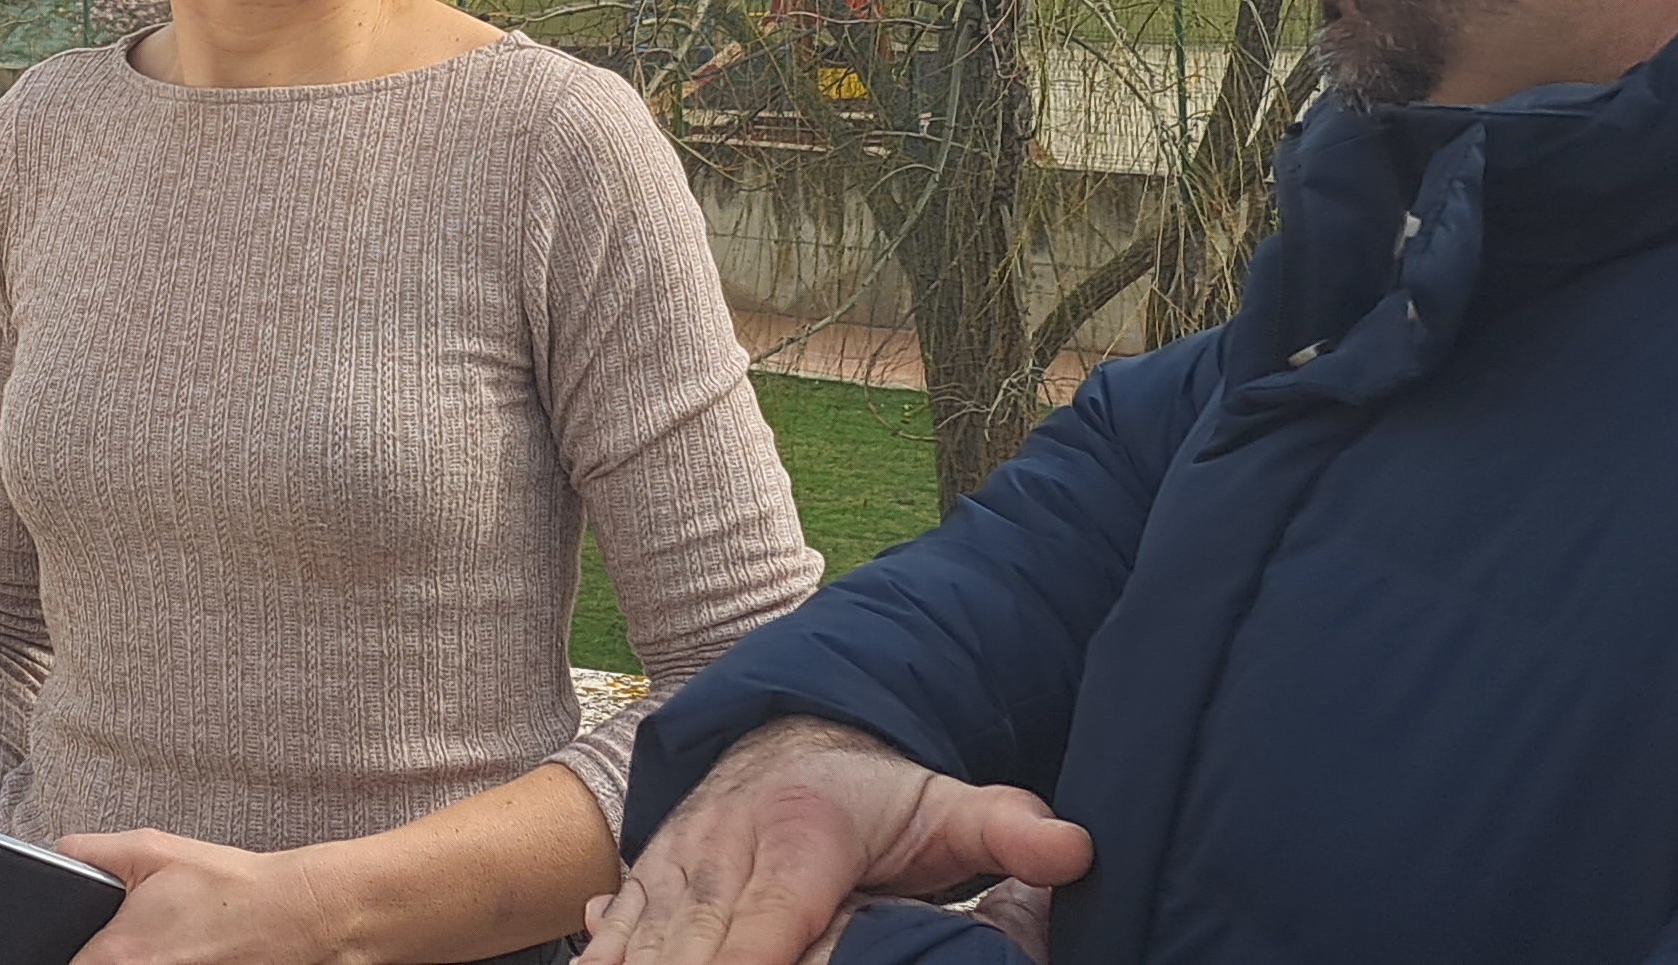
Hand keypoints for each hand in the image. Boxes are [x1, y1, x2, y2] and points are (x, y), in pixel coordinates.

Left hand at [54, 829, 350, 964]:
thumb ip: (90, 850)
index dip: (67, 944)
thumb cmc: (229, 887)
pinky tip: (186, 947)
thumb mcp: (151, 849)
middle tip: (137, 927)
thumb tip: (59, 851)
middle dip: (104, 948)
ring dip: (140, 956)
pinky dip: (168, 961)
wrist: (292, 914)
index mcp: (117, 954)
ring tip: (164, 934)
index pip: (63, 963)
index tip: (89, 934)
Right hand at [576, 717, 1090, 964]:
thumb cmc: (879, 792)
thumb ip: (1009, 827)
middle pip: (697, 936)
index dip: (754, 954)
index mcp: (801, 831)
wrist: (792, 735)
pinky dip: (601, 958)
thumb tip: (1076, 850)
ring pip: (645, 934)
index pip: (773, 911)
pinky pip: (615, 928)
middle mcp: (725, 844)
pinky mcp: (647, 880)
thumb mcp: (948, 805)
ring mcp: (678, 863)